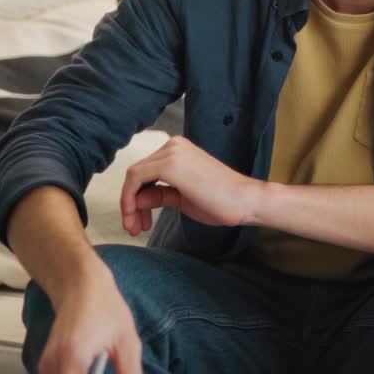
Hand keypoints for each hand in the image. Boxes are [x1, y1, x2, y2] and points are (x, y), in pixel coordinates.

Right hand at [36, 266, 140, 373]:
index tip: (109, 373)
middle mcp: (53, 364)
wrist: (81, 285)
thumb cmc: (104, 307)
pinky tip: (91, 369)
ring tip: (100, 366)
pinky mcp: (46, 365)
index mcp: (74, 358)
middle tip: (106, 368)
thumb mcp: (127, 342)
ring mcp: (46, 365)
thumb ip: (130, 372)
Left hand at [120, 136, 261, 235]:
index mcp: (179, 150)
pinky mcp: (170, 164)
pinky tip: (137, 218)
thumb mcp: (181, 198)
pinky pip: (136, 179)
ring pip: (133, 176)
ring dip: (129, 205)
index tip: (138, 222)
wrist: (244, 201)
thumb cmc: (221, 201)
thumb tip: (135, 200)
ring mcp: (172, 152)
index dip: (135, 198)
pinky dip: (130, 200)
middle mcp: (173, 145)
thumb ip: (158, 194)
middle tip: (133, 228)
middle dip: (130, 203)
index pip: (145, 172)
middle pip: (137, 174)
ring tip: (135, 228)